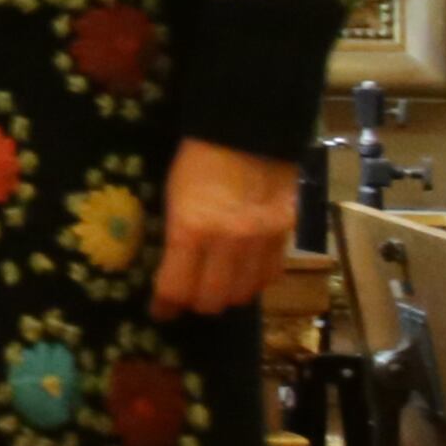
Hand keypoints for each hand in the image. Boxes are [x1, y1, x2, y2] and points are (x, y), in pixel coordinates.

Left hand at [153, 138, 296, 320]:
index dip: (165, 305)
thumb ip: (176, 239)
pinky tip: (243, 271)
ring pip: (244, 293)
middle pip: (212, 300)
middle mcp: (229, 241)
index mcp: (191, 229)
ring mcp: (261, 240)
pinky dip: (254, 281)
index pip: (176, 287)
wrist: (249, 134)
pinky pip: (271, 275)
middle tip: (188, 297)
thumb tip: (172, 272)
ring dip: (227, 295)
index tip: (160, 311)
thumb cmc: (197, 163)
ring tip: (216, 285)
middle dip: (196, 303)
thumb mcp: (173, 199)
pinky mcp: (286, 234)